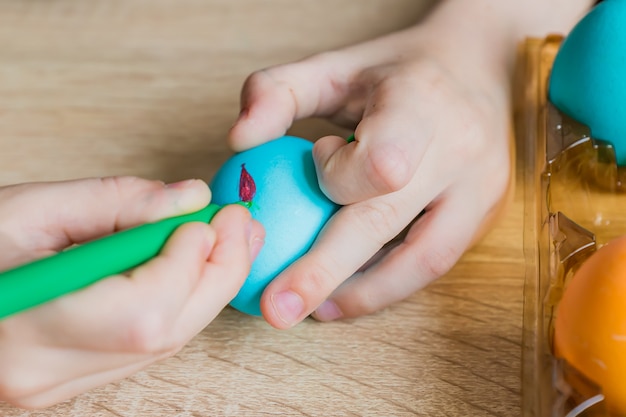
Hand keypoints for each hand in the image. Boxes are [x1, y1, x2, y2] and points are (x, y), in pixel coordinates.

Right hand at [0, 177, 263, 408]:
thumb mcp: (26, 210)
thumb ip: (114, 203)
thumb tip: (190, 199)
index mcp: (25, 330)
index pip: (142, 311)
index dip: (188, 261)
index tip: (211, 216)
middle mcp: (45, 374)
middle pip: (167, 333)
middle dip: (219, 274)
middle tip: (244, 224)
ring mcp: (59, 386)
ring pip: (167, 343)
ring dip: (208, 287)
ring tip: (230, 238)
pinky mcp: (72, 381)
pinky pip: (149, 346)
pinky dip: (181, 302)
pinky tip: (195, 266)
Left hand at [228, 2, 520, 328]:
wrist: (476, 65)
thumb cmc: (394, 70)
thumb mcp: (333, 65)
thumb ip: (277, 93)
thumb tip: (238, 144)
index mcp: (422, 103)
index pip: (378, 163)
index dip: (337, 175)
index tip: (316, 157)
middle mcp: (461, 150)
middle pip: (390, 223)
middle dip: (326, 272)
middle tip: (277, 311)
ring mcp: (482, 187)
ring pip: (425, 261)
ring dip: (365, 294)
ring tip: (316, 311)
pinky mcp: (486, 213)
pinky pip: (436, 261)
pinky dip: (390, 283)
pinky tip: (353, 291)